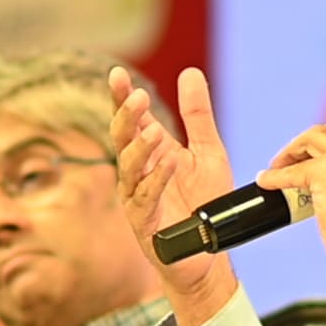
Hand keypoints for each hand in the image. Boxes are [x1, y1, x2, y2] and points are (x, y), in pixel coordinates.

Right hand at [108, 66, 239, 325]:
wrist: (209, 252)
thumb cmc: (204, 203)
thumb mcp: (208, 151)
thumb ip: (198, 115)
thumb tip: (189, 73)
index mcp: (151, 154)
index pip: (132, 121)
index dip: (122, 98)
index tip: (117, 74)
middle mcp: (138, 174)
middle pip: (123, 140)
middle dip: (126, 118)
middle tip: (137, 97)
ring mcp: (137, 198)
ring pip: (129, 169)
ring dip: (140, 148)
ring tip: (154, 131)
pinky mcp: (145, 224)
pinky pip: (145, 199)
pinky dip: (156, 180)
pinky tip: (167, 163)